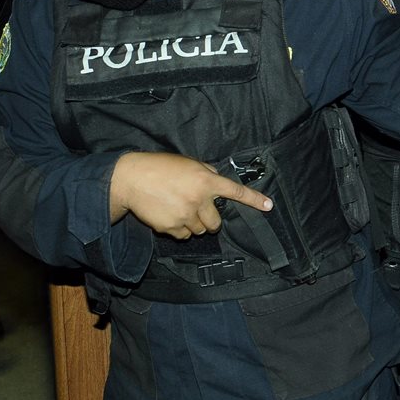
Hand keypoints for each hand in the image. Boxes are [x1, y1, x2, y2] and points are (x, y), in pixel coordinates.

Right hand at [108, 152, 272, 238]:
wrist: (131, 179)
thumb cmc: (159, 167)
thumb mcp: (187, 163)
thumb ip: (206, 173)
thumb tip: (217, 182)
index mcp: (205, 181)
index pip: (235, 191)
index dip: (253, 199)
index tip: (268, 206)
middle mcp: (198, 200)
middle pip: (216, 223)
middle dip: (210, 219)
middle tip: (197, 210)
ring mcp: (185, 216)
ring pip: (200, 231)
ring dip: (194, 224)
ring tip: (178, 208)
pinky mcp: (171, 228)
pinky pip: (183, 236)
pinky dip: (179, 229)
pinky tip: (169, 215)